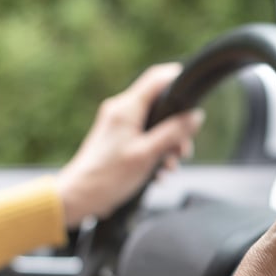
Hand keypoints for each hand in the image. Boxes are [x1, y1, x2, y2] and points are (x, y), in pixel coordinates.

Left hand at [55, 63, 203, 226]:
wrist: (79, 196)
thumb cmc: (108, 177)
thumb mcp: (148, 154)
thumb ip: (173, 133)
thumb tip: (195, 116)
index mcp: (126, 108)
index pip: (157, 78)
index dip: (178, 79)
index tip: (194, 93)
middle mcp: (120, 111)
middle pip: (159, 107)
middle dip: (176, 129)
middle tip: (183, 151)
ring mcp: (117, 125)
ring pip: (154, 126)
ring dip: (167, 146)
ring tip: (169, 167)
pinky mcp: (116, 139)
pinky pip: (143, 138)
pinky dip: (154, 153)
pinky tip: (157, 173)